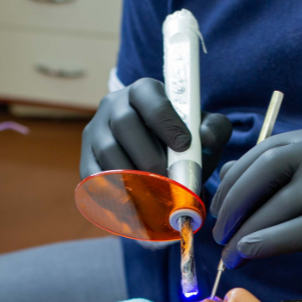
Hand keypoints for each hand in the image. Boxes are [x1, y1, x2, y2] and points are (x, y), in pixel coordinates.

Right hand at [80, 78, 231, 183]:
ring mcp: (96, 132)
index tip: (183, 145)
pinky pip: (93, 178)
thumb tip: (206, 139)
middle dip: (148, 155)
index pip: (149, 97)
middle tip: (167, 180)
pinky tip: (132, 208)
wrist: (156, 154)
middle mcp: (114, 106)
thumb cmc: (182, 140)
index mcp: (143, 92)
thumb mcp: (202, 129)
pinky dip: (112, 195)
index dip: (166, 121)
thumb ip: (214, 130)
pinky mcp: (86, 160)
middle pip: (124, 124)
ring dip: (131, 177)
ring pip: (107, 152)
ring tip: (153, 197)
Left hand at [211, 121, 301, 283]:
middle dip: (235, 200)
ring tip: (230, 253)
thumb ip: (291, 182)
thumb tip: (232, 185)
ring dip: (246, 229)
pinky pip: (301, 228)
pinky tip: (251, 253)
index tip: (221, 207)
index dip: (238, 178)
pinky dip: (269, 241)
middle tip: (219, 231)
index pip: (271, 148)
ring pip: (281, 200)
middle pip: (269, 166)